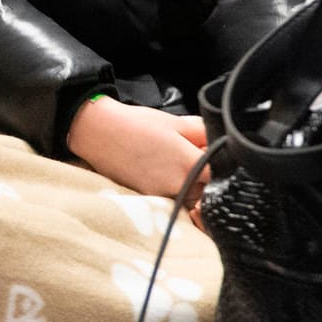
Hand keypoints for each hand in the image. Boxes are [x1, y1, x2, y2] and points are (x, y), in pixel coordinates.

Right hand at [66, 94, 209, 200]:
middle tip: (185, 155)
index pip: (222, 176)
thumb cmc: (136, 125)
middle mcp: (179, 186)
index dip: (219, 165)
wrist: (99, 132)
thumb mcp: (177, 121)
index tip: (207, 154)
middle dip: (202, 175)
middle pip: (207, 189)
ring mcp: (162, 195)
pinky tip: (156, 171)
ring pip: (189, 197)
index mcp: (190, 165)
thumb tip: (219, 142)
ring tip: (169, 164)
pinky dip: (169, 188)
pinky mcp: (148, 199)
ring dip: (187, 185)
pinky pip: (170, 198)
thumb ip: (204, 133)